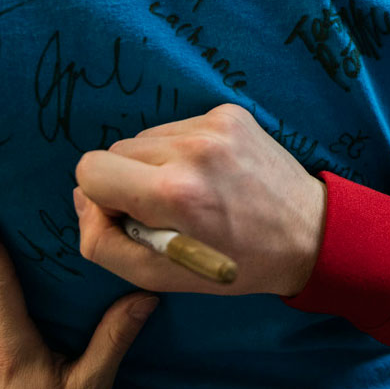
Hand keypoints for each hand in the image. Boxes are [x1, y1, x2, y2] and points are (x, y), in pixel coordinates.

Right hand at [76, 104, 326, 297]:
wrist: (308, 233)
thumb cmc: (234, 264)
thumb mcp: (159, 276)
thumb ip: (102, 242)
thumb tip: (81, 197)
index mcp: (173, 192)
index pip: (90, 170)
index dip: (103, 199)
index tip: (134, 218)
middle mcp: (192, 149)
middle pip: (115, 151)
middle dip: (129, 182)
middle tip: (167, 212)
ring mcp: (214, 125)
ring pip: (145, 137)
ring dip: (155, 165)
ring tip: (193, 193)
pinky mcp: (229, 112)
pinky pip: (176, 126)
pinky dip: (182, 151)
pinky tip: (211, 175)